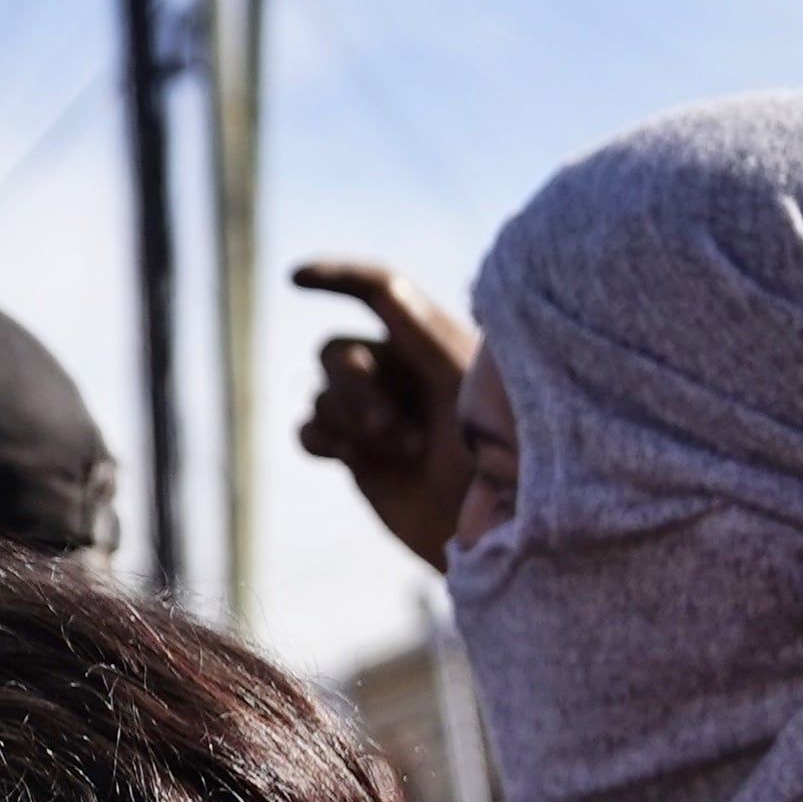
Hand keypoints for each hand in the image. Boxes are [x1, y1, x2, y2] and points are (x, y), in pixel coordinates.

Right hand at [291, 259, 480, 570]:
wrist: (502, 525)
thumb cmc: (507, 457)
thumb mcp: (473, 391)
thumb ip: (432, 340)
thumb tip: (389, 291)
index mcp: (435, 340)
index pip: (380, 291)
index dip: (336, 276)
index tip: (295, 278)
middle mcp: (401, 368)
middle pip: (338, 351)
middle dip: (356, 391)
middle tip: (398, 435)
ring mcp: (375, 410)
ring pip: (323, 394)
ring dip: (350, 423)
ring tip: (400, 452)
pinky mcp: (356, 450)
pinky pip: (310, 428)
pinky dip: (320, 439)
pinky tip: (348, 456)